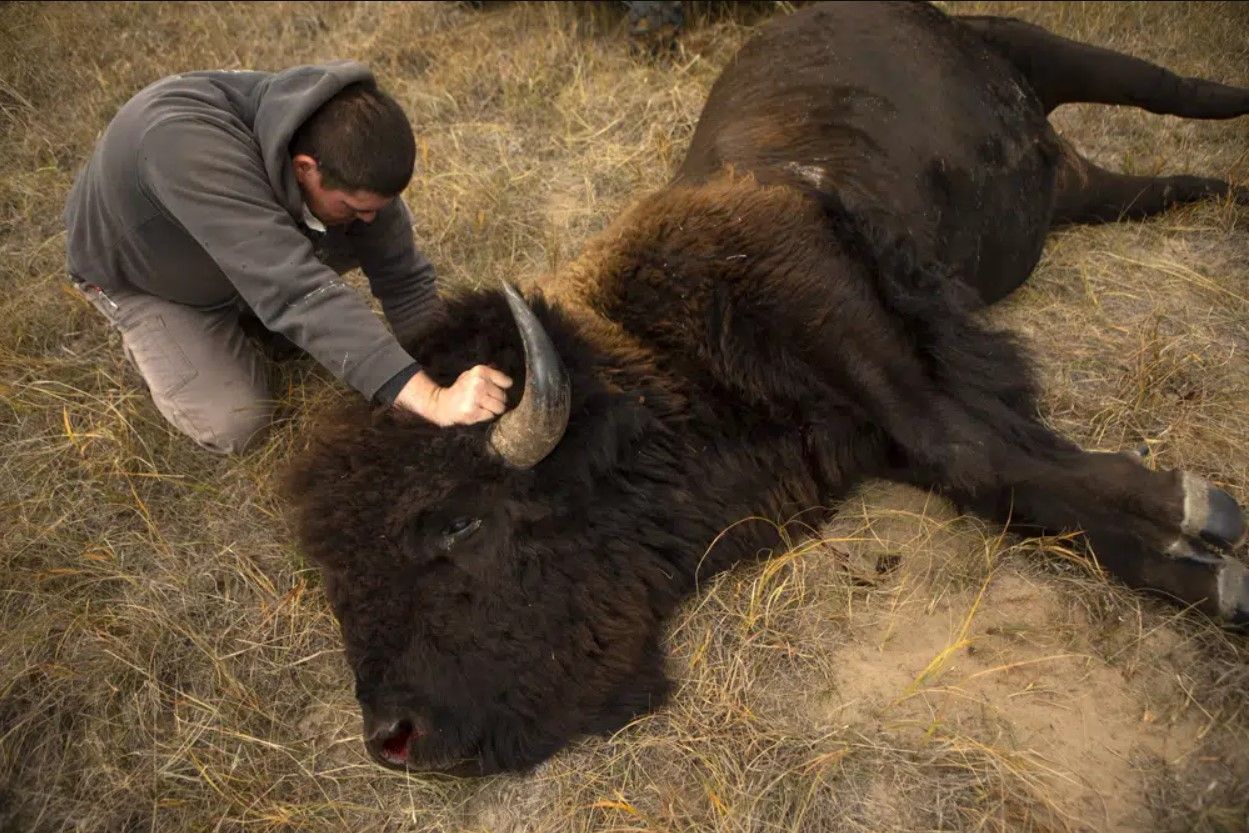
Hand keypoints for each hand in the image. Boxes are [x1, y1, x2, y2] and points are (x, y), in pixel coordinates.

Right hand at [393, 367, 513, 426]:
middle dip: (497, 400)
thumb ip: (489, 374)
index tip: (496, 390)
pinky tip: (476, 411)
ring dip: (493, 409)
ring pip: (499, 407)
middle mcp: (479, 383)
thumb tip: (509, 379)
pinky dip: (485, 415)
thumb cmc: (461, 389)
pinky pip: (490, 416)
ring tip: (482, 406)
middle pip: (503, 396)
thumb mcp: (472, 375)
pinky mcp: (473, 411)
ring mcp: (476, 397)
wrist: (443, 404)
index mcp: (480, 371)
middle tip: (486, 400)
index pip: (506, 382)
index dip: (503, 388)